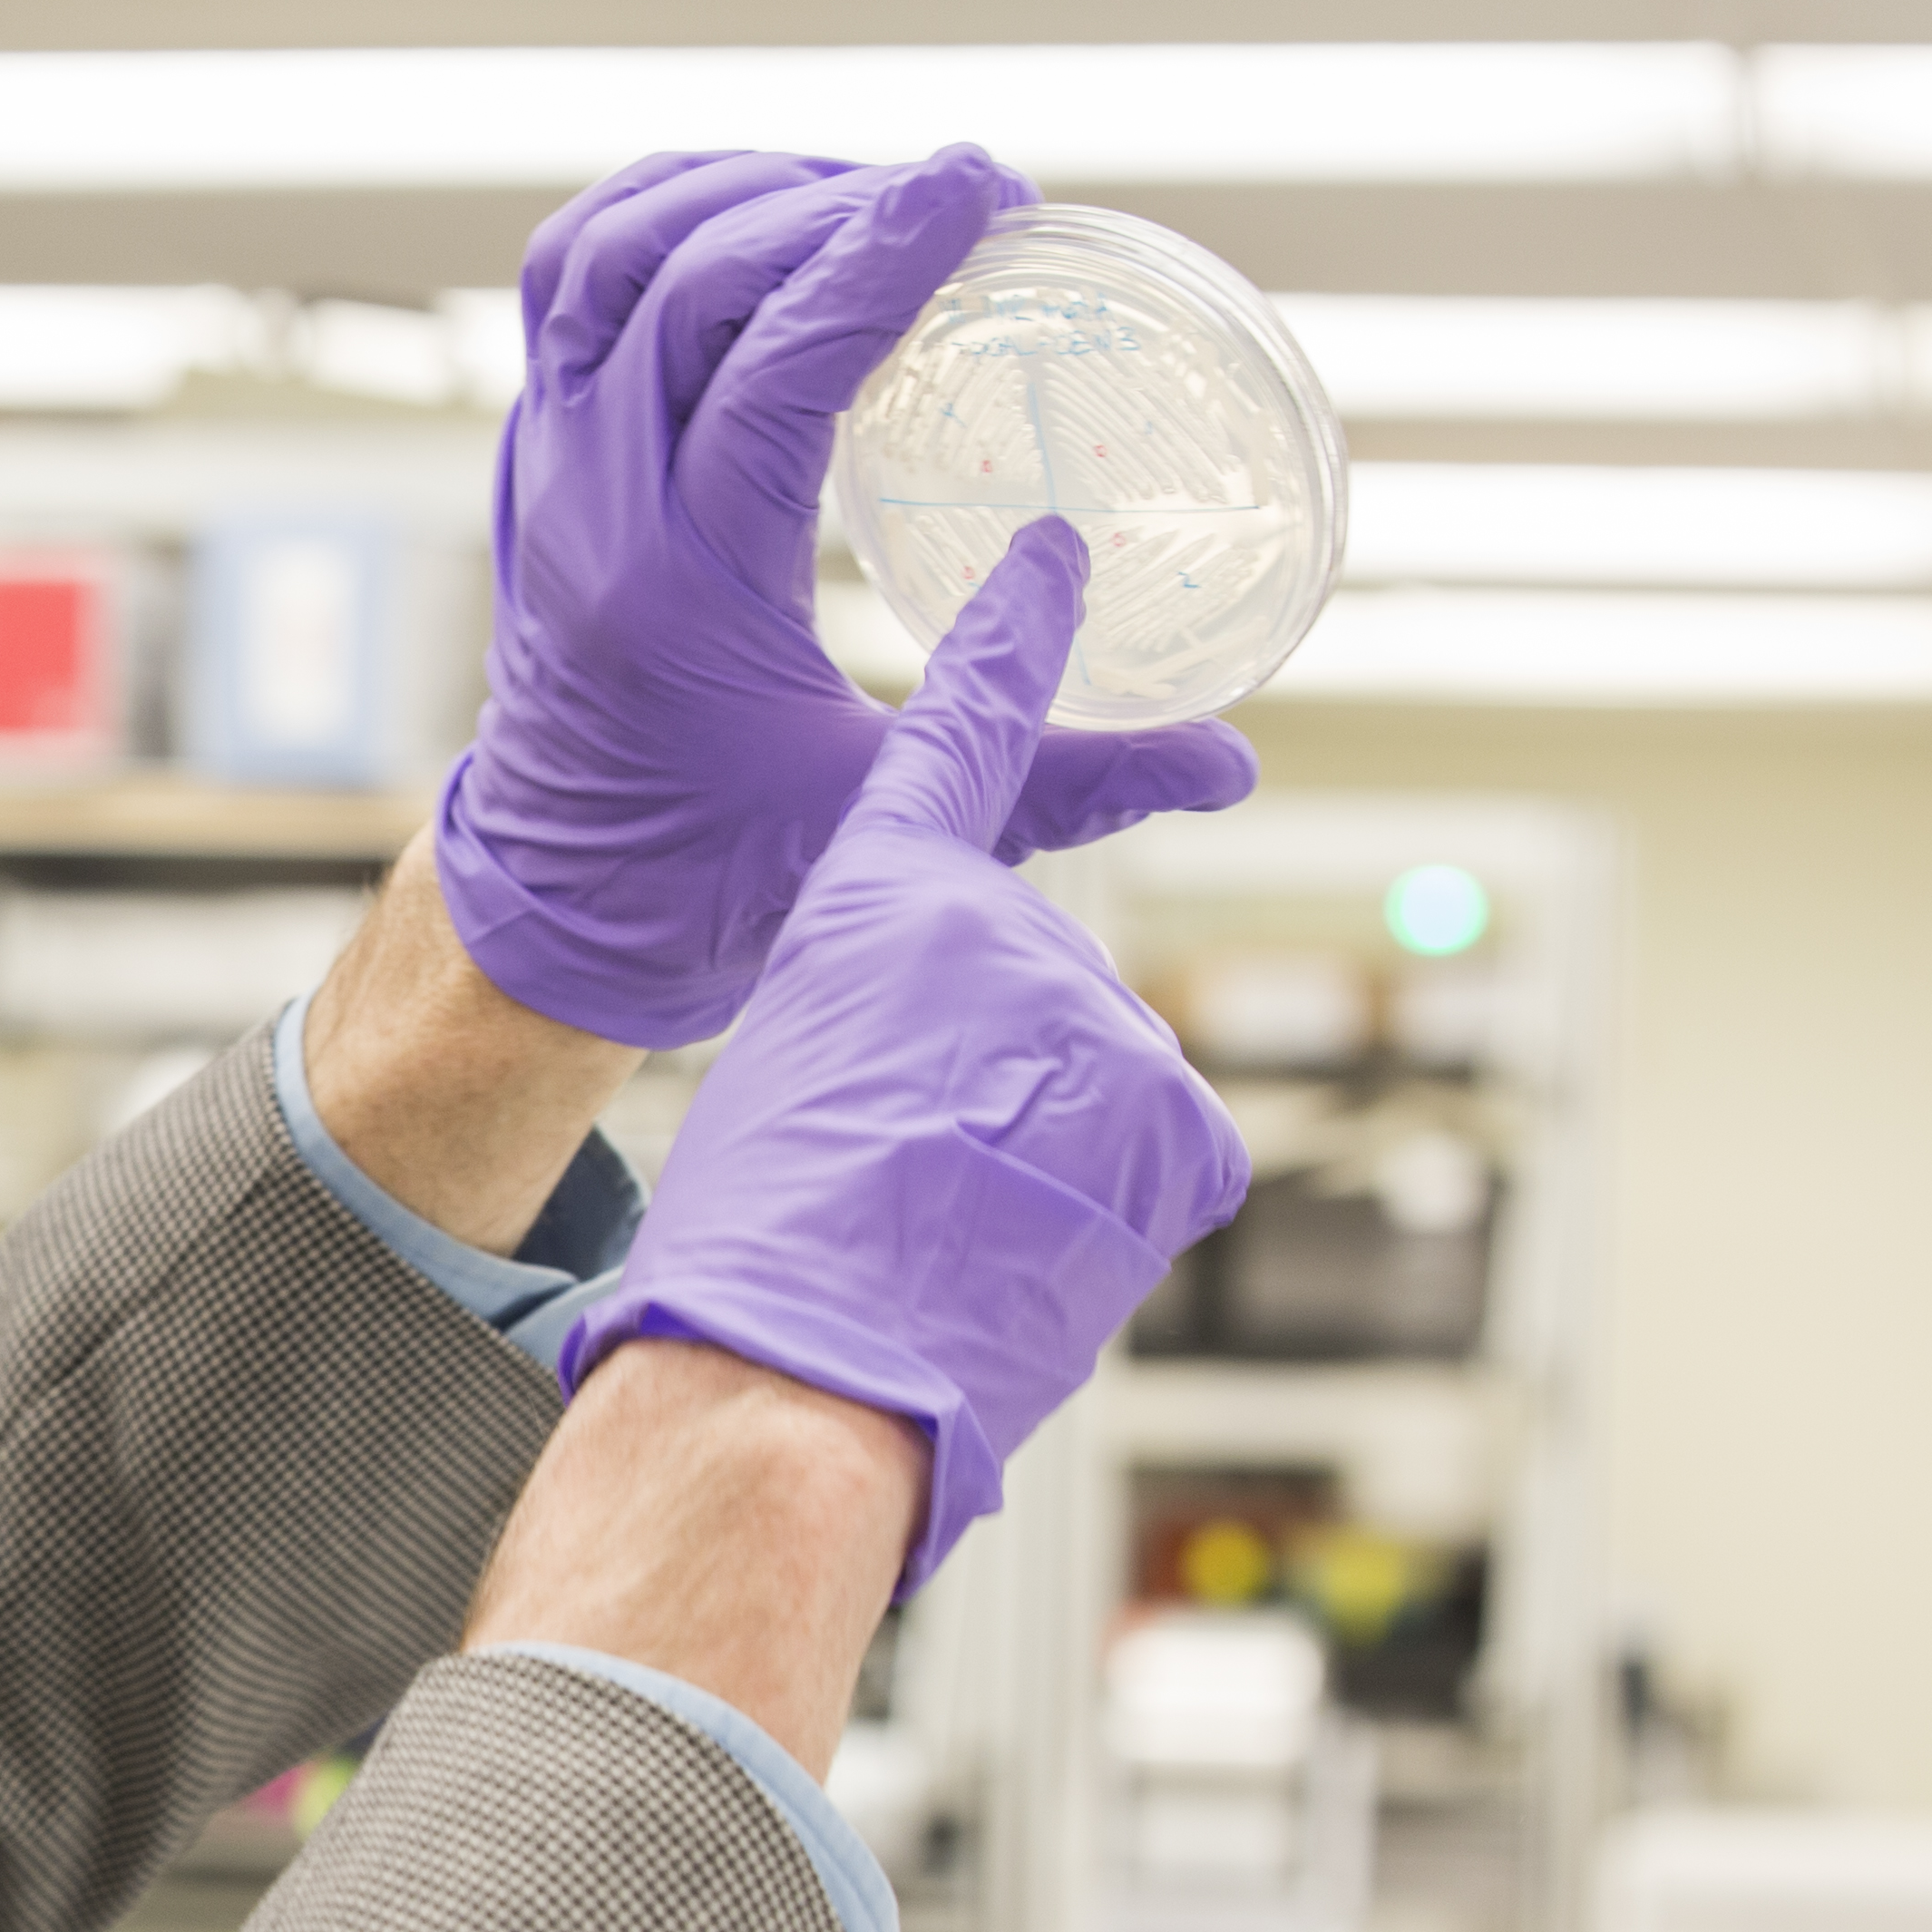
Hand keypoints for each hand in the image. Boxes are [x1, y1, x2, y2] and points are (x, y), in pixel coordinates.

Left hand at [434, 144, 1262, 1050]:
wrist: (550, 908)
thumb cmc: (710, 874)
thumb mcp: (886, 831)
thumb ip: (1062, 787)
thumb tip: (1228, 762)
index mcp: (682, 589)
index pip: (771, 368)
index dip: (880, 257)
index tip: (986, 189)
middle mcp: (594, 507)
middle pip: (686, 282)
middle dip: (832, 206)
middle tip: (965, 196)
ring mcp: (547, 471)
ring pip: (604, 258)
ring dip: (737, 191)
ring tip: (867, 189)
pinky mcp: (537, 457)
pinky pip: (567, 284)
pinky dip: (660, 215)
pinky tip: (760, 209)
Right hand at [553, 517, 1248, 1592]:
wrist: (791, 1373)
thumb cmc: (754, 1247)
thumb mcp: (787, 1076)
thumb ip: (884, 1025)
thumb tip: (954, 1079)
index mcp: (873, 909)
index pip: (958, 742)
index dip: (1009, 645)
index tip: (1054, 559)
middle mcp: (1003, 936)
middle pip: (1035, 998)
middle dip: (997, 1089)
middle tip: (910, 1179)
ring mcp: (1101, 1022)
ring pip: (1099, 1089)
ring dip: (1045, 1163)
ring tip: (955, 1234)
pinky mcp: (1177, 1117)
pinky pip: (1165, 1163)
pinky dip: (1113, 1217)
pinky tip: (1032, 1257)